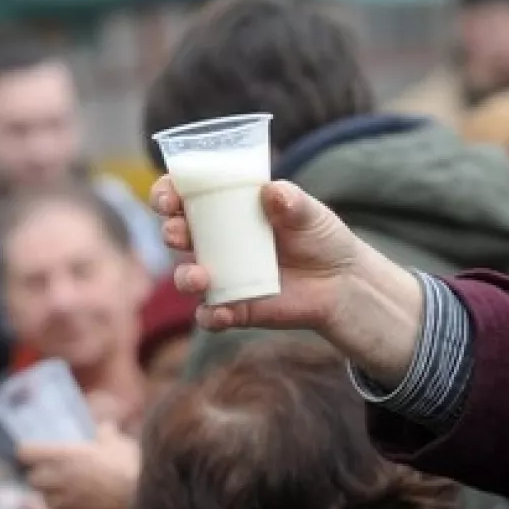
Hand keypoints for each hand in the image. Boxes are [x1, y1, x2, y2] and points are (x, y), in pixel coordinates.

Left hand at [17, 422, 139, 508]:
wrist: (142, 506)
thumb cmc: (130, 470)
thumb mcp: (119, 444)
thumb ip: (106, 434)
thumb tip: (104, 427)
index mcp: (62, 456)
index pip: (25, 452)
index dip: (29, 451)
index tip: (34, 451)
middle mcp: (55, 481)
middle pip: (32, 479)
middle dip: (41, 477)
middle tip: (56, 474)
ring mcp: (61, 507)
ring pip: (46, 502)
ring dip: (54, 498)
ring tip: (72, 496)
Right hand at [151, 177, 423, 384]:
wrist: (341, 281)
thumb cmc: (320, 237)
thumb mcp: (310, 213)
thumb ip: (291, 201)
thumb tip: (273, 192)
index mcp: (225, 209)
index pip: (184, 196)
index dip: (167, 193)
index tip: (168, 195)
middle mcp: (215, 242)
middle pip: (177, 234)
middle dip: (170, 231)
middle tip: (178, 231)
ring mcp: (222, 276)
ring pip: (187, 277)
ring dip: (185, 276)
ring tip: (199, 277)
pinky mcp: (234, 308)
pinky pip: (211, 315)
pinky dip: (211, 316)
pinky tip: (222, 312)